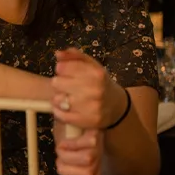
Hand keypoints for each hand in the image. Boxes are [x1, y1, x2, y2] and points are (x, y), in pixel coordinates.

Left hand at [50, 48, 123, 174]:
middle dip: (59, 83)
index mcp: (95, 73)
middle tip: (67, 87)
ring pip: (57, 99)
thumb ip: (74, 56)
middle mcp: (94, 89)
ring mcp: (91, 107)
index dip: (61, 69)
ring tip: (67, 98)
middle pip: (56, 83)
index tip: (65, 72)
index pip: (62, 67)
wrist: (117, 106)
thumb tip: (57, 54)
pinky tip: (66, 108)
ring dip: (59, 98)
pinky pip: (61, 115)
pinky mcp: (87, 121)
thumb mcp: (91, 65)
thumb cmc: (100, 83)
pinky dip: (59, 111)